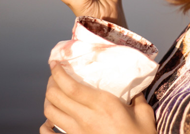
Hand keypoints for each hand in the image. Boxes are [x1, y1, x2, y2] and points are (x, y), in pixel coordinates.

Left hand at [40, 61, 156, 133]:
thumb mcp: (144, 115)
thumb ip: (137, 98)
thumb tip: (134, 88)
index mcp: (102, 104)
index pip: (70, 86)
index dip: (57, 72)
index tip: (54, 63)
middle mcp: (85, 117)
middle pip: (55, 96)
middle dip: (51, 83)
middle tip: (55, 77)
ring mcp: (77, 133)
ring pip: (50, 113)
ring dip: (48, 101)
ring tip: (54, 95)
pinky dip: (45, 127)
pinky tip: (49, 122)